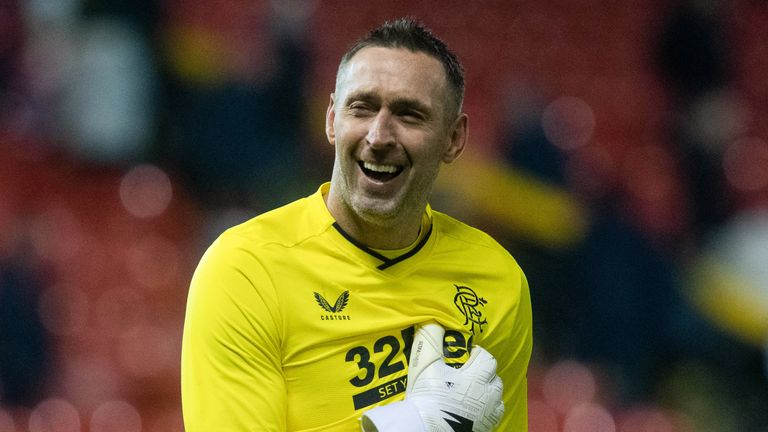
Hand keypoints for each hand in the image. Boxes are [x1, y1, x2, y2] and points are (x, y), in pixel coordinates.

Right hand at [361, 323, 503, 431]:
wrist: (428, 429)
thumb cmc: (429, 396)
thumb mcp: (426, 365)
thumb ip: (430, 340)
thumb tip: (433, 322)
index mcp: (478, 377)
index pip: (488, 359)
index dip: (477, 354)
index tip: (464, 356)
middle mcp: (489, 395)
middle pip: (495, 379)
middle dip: (485, 374)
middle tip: (467, 374)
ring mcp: (488, 414)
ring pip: (497, 399)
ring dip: (488, 393)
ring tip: (473, 392)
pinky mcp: (485, 428)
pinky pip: (493, 416)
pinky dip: (487, 410)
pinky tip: (474, 409)